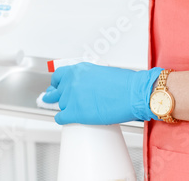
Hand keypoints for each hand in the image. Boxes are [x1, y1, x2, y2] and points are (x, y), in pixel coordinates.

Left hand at [41, 63, 163, 124]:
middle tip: (55, 99)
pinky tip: (65, 119)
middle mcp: (71, 82)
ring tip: (68, 110)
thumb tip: (83, 85)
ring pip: (60, 105)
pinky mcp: (75, 113)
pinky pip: (60, 117)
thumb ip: (87, 78)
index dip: (57, 83)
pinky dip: (62, 119)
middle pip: (56, 92)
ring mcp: (71, 98)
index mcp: (78, 70)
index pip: (58, 76)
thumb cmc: (124, 84)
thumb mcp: (101, 72)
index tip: (56, 87)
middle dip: (56, 96)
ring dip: (64, 107)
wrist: (133, 94)